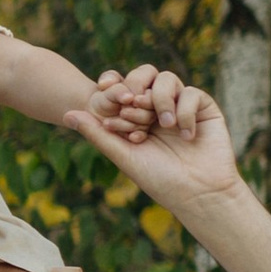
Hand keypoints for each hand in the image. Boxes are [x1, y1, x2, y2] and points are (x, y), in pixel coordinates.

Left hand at [61, 74, 246, 219]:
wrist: (198, 194)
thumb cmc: (159, 180)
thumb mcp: (124, 156)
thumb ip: (98, 134)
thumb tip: (66, 114)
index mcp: (137, 118)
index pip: (123, 90)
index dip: (115, 88)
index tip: (105, 93)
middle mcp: (158, 109)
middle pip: (144, 77)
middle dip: (134, 90)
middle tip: (132, 106)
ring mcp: (181, 106)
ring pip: (166, 79)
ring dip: (159, 99)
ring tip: (162, 125)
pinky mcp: (204, 108)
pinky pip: (191, 93)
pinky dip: (184, 110)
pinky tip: (185, 135)